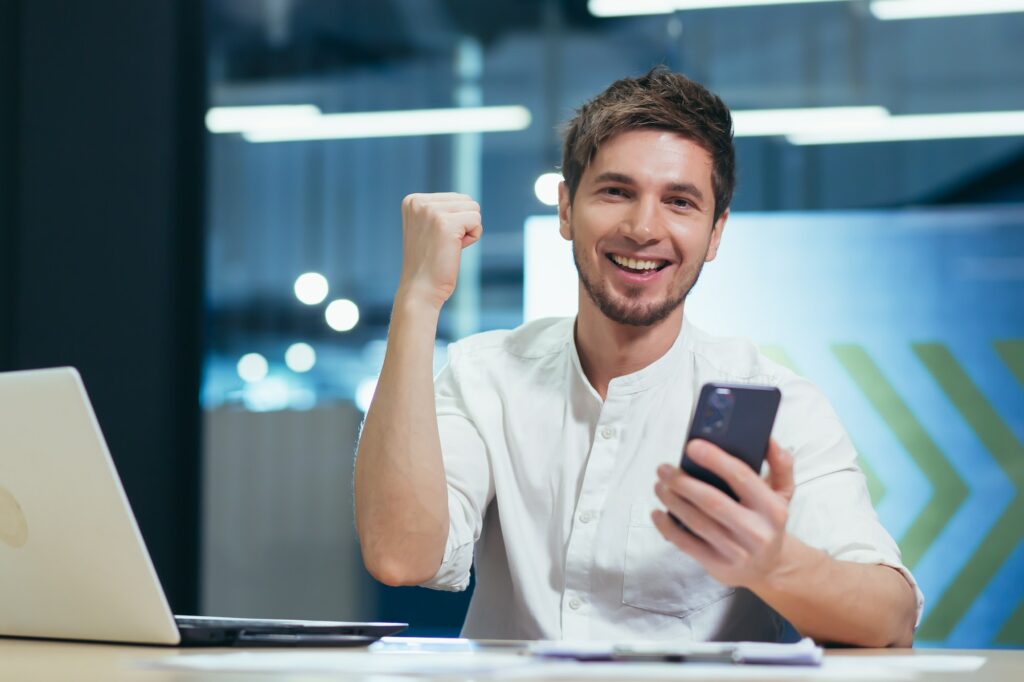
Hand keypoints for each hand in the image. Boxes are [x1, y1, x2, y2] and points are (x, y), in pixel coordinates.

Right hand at [398, 192, 481, 309]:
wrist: (420, 290)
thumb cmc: (428, 263)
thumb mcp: (428, 228)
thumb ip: (442, 210)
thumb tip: (468, 201)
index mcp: (413, 201)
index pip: (455, 197)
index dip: (454, 221)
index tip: (436, 239)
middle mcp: (419, 202)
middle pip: (466, 200)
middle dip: (463, 224)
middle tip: (444, 245)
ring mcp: (431, 212)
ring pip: (474, 208)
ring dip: (468, 231)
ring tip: (448, 247)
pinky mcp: (446, 224)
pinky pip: (476, 220)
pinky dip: (473, 237)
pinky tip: (455, 249)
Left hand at [651, 438, 795, 591]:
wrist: (771, 567)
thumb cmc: (768, 522)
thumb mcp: (783, 494)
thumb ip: (781, 465)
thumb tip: (768, 439)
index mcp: (773, 509)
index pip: (742, 477)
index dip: (715, 460)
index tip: (691, 446)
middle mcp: (756, 532)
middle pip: (712, 501)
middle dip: (683, 482)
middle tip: (663, 468)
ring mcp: (737, 552)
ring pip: (697, 522)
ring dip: (672, 501)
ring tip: (659, 486)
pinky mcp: (719, 567)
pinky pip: (687, 545)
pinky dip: (668, 528)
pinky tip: (657, 513)